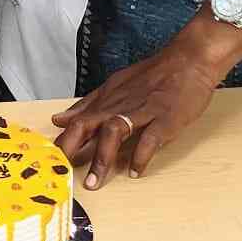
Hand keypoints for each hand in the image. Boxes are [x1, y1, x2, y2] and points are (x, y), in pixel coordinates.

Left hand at [51, 35, 220, 188]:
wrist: (190, 59)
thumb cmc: (155, 74)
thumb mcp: (116, 84)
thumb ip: (88, 104)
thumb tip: (60, 119)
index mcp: (109, 96)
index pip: (78, 118)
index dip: (63, 140)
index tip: (51, 160)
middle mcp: (121, 102)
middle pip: (88, 123)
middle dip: (73, 148)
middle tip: (62, 172)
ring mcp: (144, 110)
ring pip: (114, 131)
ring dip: (102, 157)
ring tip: (94, 181)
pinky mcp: (166, 118)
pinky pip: (150, 138)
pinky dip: (141, 156)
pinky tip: (135, 171)